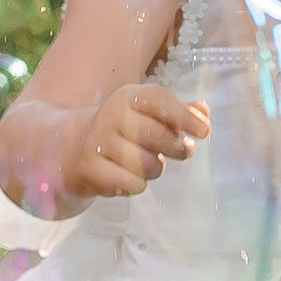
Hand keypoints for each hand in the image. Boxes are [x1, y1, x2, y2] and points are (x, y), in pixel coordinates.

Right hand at [65, 80, 209, 199]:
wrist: (76, 148)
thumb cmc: (125, 130)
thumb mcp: (148, 114)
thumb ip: (178, 112)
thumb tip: (203, 112)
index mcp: (128, 96)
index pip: (159, 100)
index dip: (184, 116)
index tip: (204, 132)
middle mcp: (111, 115)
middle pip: (157, 135)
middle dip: (177, 148)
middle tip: (182, 151)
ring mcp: (98, 141)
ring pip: (147, 164)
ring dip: (155, 168)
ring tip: (146, 162)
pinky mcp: (90, 168)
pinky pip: (132, 183)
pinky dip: (138, 184)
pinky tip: (128, 176)